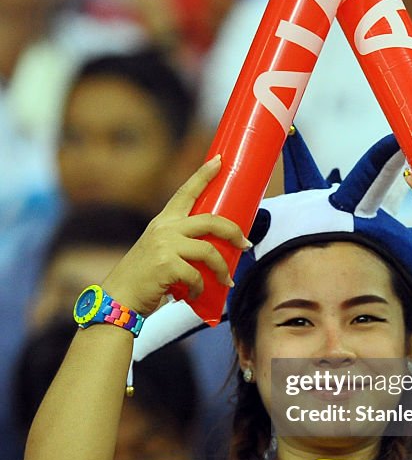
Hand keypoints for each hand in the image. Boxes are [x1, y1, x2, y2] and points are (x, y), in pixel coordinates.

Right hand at [102, 156, 250, 315]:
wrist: (119, 299)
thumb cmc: (144, 278)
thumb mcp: (159, 251)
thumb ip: (180, 244)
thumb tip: (216, 252)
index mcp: (163, 222)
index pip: (185, 192)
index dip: (203, 175)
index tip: (219, 161)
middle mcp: (164, 229)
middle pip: (211, 221)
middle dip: (233, 231)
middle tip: (245, 244)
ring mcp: (164, 246)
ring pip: (209, 251)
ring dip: (222, 269)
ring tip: (226, 281)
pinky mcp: (166, 266)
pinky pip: (197, 276)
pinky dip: (201, 288)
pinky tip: (197, 294)